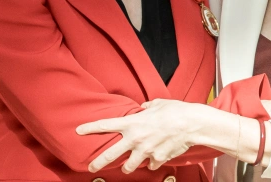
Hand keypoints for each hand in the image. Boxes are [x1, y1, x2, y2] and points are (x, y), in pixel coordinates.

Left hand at [76, 99, 200, 172]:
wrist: (192, 124)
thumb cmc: (175, 110)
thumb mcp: (158, 104)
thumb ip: (148, 107)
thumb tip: (145, 107)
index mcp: (132, 123)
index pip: (105, 125)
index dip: (90, 127)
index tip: (79, 130)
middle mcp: (135, 139)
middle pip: (110, 155)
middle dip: (98, 162)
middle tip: (91, 167)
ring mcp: (145, 151)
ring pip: (129, 166)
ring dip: (128, 166)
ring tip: (128, 166)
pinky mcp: (157, 159)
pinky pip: (151, 164)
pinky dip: (152, 162)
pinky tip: (156, 157)